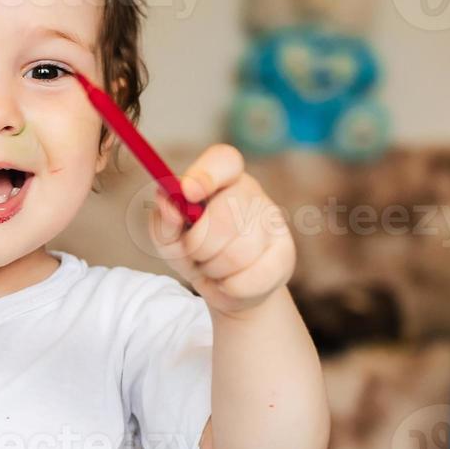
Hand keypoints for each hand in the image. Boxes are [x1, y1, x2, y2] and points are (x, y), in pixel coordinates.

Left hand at [147, 144, 294, 315]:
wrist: (224, 286)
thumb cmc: (194, 252)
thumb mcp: (169, 239)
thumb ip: (164, 220)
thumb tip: (168, 202)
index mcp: (221, 178)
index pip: (224, 160)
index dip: (205, 174)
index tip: (187, 192)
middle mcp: (250, 193)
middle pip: (225, 216)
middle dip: (198, 245)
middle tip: (194, 254)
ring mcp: (272, 221)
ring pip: (238, 252)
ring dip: (213, 269)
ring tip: (210, 268)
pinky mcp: (285, 253)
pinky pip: (253, 277)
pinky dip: (230, 288)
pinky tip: (228, 283)